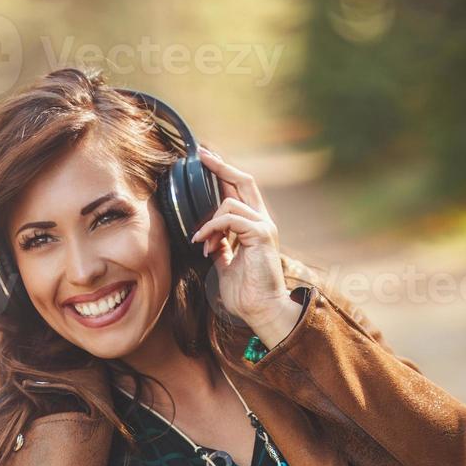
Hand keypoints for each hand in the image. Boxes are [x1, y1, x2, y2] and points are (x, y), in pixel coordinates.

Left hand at [188, 146, 300, 337]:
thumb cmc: (245, 291)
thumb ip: (220, 245)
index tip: (205, 160)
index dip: (225, 172)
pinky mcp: (261, 235)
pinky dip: (212, 229)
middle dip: (221, 166)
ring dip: (209, 222)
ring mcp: (264, 226)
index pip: (240, 189)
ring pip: (230, 204)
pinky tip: (203, 244)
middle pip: (243, 181)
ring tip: (201, 243)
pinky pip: (231, 220)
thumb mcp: (225, 263)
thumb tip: (207, 236)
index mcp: (254, 225)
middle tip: (201, 156)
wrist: (260, 310)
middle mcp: (262, 220)